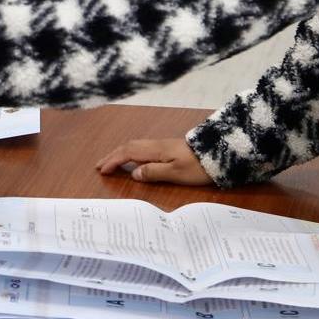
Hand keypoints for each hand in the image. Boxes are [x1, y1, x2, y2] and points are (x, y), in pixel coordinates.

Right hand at [96, 138, 214, 185]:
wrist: (219, 154)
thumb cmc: (199, 167)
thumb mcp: (177, 173)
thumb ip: (154, 172)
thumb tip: (134, 173)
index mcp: (156, 150)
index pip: (128, 153)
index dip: (113, 161)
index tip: (101, 170)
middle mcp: (156, 145)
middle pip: (129, 147)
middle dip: (112, 155)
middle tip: (99, 165)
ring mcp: (163, 145)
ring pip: (135, 146)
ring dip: (121, 153)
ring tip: (111, 162)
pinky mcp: (169, 148)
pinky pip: (142, 148)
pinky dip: (131, 153)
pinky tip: (134, 161)